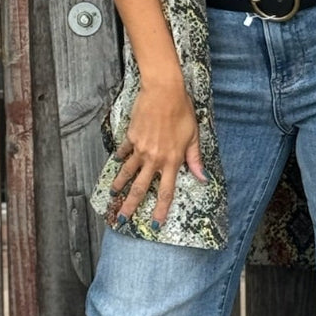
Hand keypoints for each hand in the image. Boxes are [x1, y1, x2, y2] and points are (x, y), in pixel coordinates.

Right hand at [108, 78, 206, 228]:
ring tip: (113, 194)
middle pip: (140, 188)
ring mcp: (140, 149)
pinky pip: (124, 152)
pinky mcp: (131, 137)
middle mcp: (154, 159)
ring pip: (127, 172)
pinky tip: (116, 163)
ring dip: (120, 185)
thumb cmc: (182, 111)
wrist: (163, 91)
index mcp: (172, 161)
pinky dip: (120, 158)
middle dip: (131, 206)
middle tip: (122, 219)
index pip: (166, 191)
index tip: (155, 224)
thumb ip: (195, 159)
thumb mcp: (193, 136)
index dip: (160, 210)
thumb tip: (203, 178)